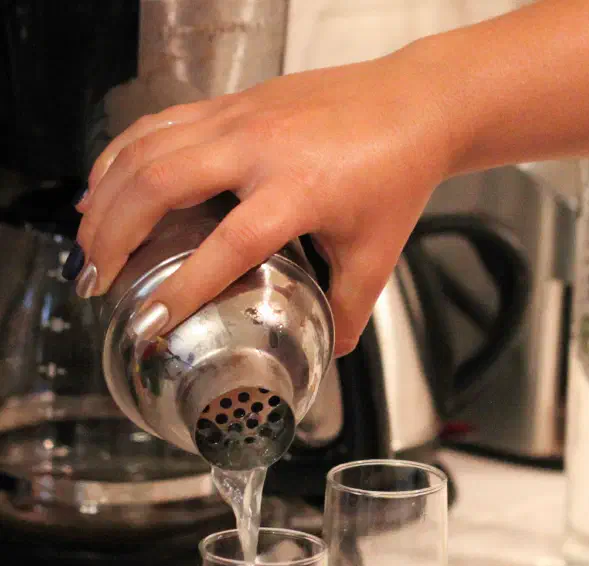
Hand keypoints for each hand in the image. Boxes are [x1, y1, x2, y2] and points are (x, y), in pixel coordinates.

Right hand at [73, 49, 456, 355]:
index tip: (151, 322)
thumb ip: (349, 307)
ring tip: (87, 243)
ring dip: (107, 196)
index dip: (184, 287)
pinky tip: (104, 186)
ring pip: (147, 148)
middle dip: (115, 236)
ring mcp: (239, 118)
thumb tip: (330, 352)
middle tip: (96, 282)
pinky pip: (158, 124)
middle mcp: (259, 148)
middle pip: (161, 184)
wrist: (412, 106)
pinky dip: (121, 155)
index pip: (228, 245)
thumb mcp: (377, 253)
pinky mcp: (230, 102)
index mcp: (299, 190)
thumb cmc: (396, 175)